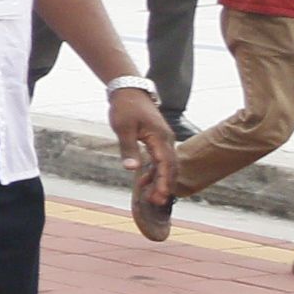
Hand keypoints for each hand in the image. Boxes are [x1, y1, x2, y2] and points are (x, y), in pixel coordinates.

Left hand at [111, 86, 177, 208]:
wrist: (129, 91)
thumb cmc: (125, 108)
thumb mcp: (123, 128)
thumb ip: (128, 149)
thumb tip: (132, 169)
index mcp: (160, 137)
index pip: (166, 164)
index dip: (164, 181)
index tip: (162, 196)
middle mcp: (166, 140)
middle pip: (170, 167)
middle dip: (165, 185)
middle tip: (157, 202)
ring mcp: (163, 140)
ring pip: (167, 164)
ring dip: (161, 180)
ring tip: (152, 197)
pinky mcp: (158, 140)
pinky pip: (161, 159)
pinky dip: (156, 171)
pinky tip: (146, 182)